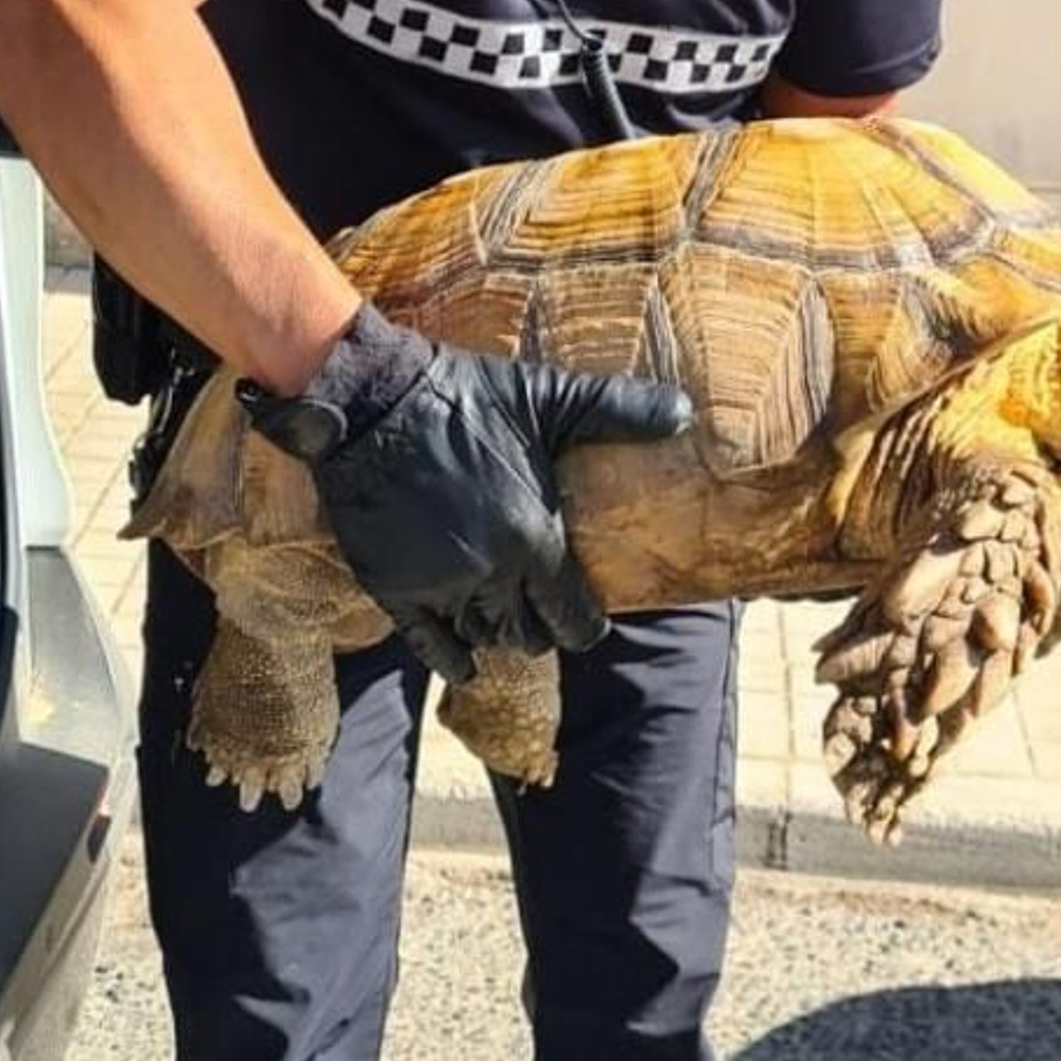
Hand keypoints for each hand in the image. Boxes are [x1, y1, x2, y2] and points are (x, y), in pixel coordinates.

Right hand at [239, 305, 690, 680]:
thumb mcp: (550, 397)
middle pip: (529, 636)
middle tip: (547, 614)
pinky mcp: (393, 586)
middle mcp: (490, 573)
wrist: (373, 400)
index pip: (574, 620)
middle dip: (543, 630)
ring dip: (500, 634)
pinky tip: (466, 663)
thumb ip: (619, 410)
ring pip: (484, 637)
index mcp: (534, 539)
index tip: (589, 619)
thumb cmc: (468, 397)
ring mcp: (439, 585)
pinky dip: (452, 658)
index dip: (586, 626)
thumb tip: (687, 412)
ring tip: (508, 618)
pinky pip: (430, 645)